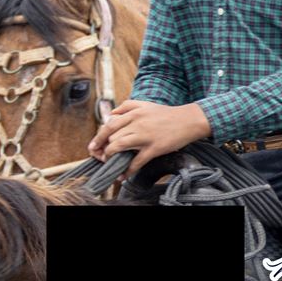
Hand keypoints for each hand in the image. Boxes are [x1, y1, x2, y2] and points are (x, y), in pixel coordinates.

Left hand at [87, 100, 211, 176]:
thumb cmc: (167, 114)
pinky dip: (127, 171)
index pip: (109, 125)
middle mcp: (137, 123)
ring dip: (111, 157)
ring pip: (118, 147)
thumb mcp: (146, 104)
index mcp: (134, 113)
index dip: (98, 137)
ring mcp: (145, 136)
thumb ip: (127, 106)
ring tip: (110, 164)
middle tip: (101, 157)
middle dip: (102, 149)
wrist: (189, 120)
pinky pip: (136, 162)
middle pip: (111, 137)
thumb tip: (110, 114)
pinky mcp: (154, 148)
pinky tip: (123, 176)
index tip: (93, 146)